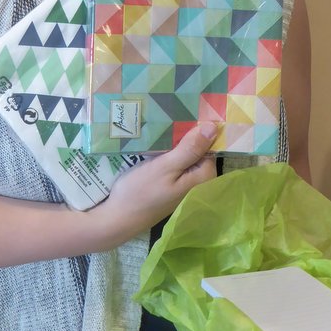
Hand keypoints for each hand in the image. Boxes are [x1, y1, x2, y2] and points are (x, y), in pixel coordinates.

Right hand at [90, 123, 218, 247]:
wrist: (118, 217)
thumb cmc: (141, 191)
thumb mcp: (165, 167)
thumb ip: (190, 149)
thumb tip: (213, 127)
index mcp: (203, 177)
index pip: (209, 144)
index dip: (197, 128)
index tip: (183, 113)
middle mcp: (198, 181)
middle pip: (197, 149)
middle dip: (184, 134)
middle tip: (169, 117)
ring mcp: (184, 183)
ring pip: (184, 154)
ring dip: (174, 142)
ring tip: (161, 124)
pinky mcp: (171, 184)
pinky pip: (174, 162)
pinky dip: (166, 152)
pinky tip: (155, 143)